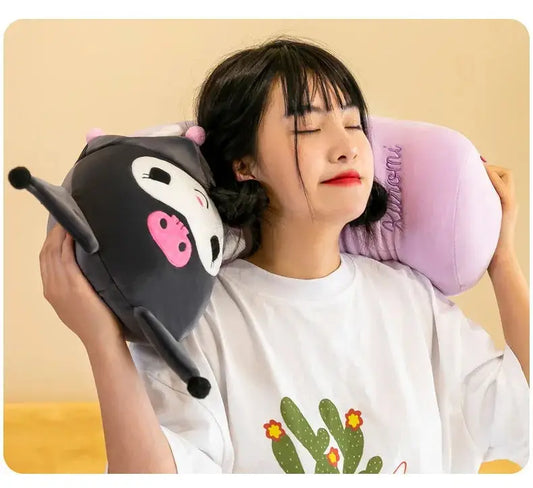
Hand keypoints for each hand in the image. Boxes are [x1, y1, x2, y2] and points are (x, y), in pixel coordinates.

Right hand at [39, 223, 124, 345]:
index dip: (51, 241)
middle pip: (47, 252)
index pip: (45, 259)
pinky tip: (74, 233)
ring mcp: (61, 287)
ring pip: (54, 253)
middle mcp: (51, 287)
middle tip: (65, 217)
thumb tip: (84, 266)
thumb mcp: (77, 302)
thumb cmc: (97, 322)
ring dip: (60, 234)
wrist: (101, 340)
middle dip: (54, 233)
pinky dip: (68, 244)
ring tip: (69, 219)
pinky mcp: (74, 287)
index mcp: (51, 290)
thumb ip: (74, 285)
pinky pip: (67, 259)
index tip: (60, 227)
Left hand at [482, 158, 518, 271]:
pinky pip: (502, 189)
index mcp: (503, 202)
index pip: (502, 177)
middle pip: (506, 173)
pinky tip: (480, 175)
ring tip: (474, 172)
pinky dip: (492, 178)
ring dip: (490, 170)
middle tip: (472, 169)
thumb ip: (473, 211)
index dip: (489, 170)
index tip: (471, 170)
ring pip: (506, 176)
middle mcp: (509, 200)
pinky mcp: (507, 209)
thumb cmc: (483, 244)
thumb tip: (453, 205)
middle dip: (490, 167)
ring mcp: (509, 204)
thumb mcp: (479, 222)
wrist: (497, 258)